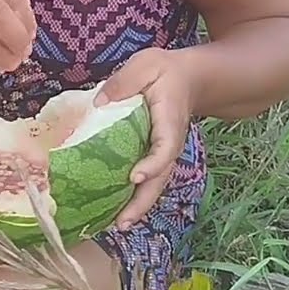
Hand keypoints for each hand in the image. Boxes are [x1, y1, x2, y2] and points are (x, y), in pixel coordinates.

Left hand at [94, 47, 192, 229]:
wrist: (188, 79)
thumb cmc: (165, 72)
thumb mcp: (146, 65)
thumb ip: (124, 81)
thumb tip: (100, 103)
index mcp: (169, 121)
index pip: (165, 148)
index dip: (152, 164)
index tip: (133, 177)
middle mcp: (170, 142)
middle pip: (161, 178)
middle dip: (143, 202)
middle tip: (123, 222)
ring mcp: (165, 151)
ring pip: (155, 184)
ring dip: (139, 206)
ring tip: (118, 225)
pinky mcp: (156, 155)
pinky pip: (148, 179)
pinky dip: (135, 196)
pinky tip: (117, 210)